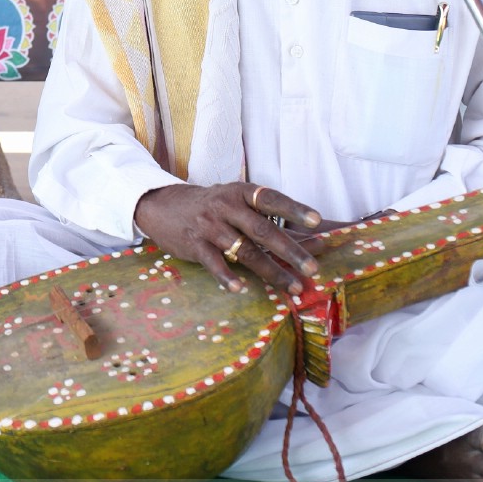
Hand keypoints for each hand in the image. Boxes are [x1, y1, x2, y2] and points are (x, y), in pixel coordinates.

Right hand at [132, 181, 325, 293]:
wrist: (164, 205)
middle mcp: (226, 207)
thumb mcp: (238, 204)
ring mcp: (210, 226)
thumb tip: (316, 240)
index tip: (317, 221)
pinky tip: (240, 289)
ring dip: (270, 271)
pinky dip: (227, 276)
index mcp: (241, 193)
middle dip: (290, 250)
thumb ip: (273, 221)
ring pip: (244, 250)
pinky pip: (213, 262)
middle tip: (312, 268)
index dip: (294, 209)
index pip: (271, 199)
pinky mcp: (194, 244)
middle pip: (263, 229)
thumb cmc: (213, 207)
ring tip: (292, 287)